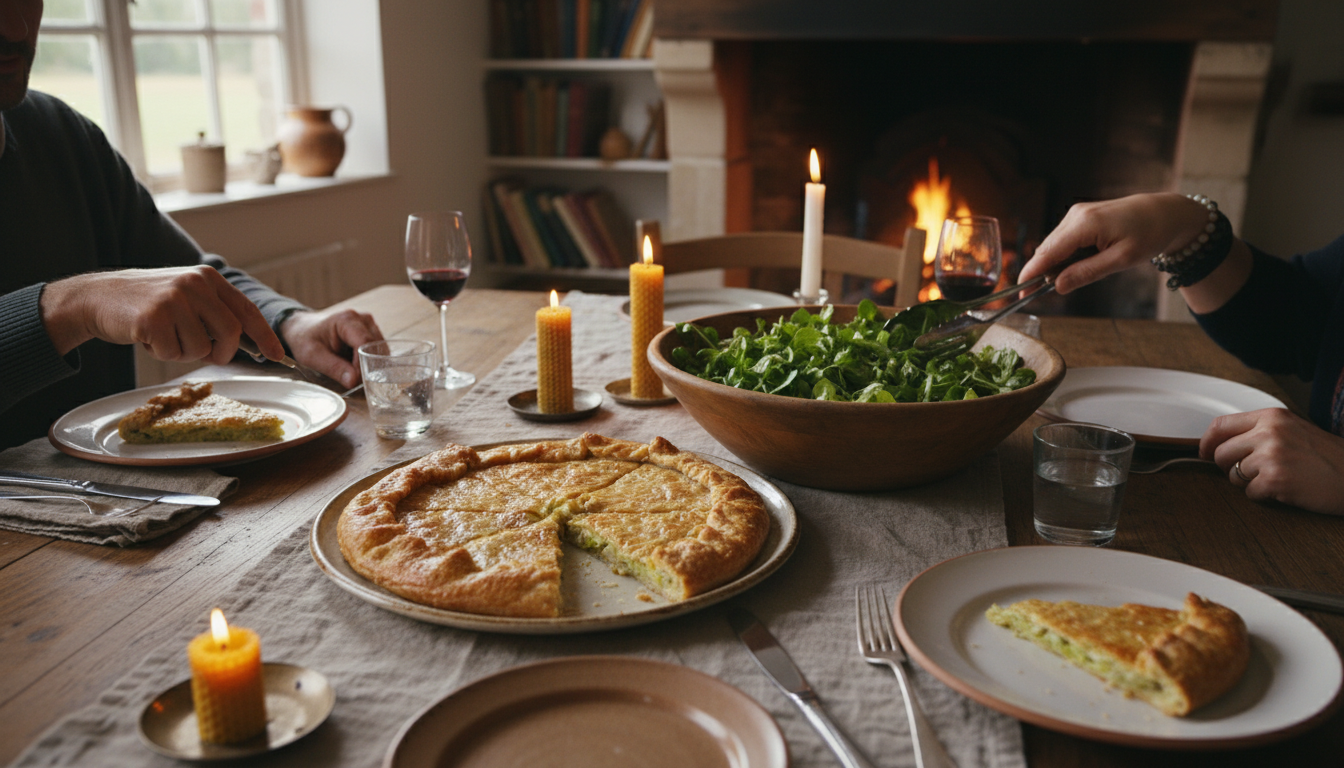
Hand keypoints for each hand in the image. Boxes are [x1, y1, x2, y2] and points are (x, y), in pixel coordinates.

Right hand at [40, 267, 284, 363]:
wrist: (97, 297)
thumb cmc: (148, 304)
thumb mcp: (187, 298)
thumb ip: (216, 314)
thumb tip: (252, 345)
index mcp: (208, 278)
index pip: (247, 311)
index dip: (265, 336)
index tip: (278, 356)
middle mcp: (195, 284)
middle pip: (230, 333)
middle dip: (222, 353)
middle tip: (204, 354)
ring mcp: (174, 299)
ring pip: (201, 348)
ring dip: (184, 353)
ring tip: (165, 337)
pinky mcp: (153, 317)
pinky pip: (172, 353)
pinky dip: (162, 354)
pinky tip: (148, 337)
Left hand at [280, 307, 382, 388]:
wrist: (302, 329)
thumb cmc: (305, 340)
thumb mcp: (312, 356)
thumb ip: (333, 368)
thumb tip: (354, 381)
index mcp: (347, 320)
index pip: (365, 344)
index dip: (363, 364)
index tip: (355, 380)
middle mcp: (362, 319)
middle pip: (376, 347)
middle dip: (367, 366)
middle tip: (353, 380)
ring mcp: (369, 324)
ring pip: (380, 350)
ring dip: (369, 364)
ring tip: (352, 372)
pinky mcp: (371, 331)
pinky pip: (377, 350)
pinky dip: (369, 361)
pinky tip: (355, 365)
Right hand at [1019, 192, 1211, 293]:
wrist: (1167, 212)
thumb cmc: (1150, 234)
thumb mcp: (1121, 260)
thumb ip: (1087, 273)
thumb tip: (1058, 286)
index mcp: (1085, 224)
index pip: (1048, 252)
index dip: (1031, 273)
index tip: (1019, 291)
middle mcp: (1076, 214)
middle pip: (1047, 249)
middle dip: (1041, 272)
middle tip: (1039, 296)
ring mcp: (1077, 213)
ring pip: (1054, 245)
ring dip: (1054, 265)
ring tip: (1067, 281)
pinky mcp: (1082, 215)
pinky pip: (1064, 239)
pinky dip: (1064, 255)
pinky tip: (1075, 266)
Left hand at [1200, 408, 1343, 514]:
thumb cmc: (1327, 456)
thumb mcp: (1294, 429)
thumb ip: (1260, 430)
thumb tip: (1220, 442)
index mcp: (1272, 416)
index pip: (1220, 425)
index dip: (1207, 442)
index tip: (1204, 453)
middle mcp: (1268, 432)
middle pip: (1220, 453)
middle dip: (1228, 467)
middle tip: (1250, 472)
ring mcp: (1271, 456)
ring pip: (1232, 475)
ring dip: (1248, 482)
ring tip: (1275, 479)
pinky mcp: (1276, 480)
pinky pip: (1250, 493)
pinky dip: (1263, 496)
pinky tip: (1284, 490)